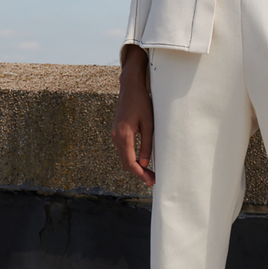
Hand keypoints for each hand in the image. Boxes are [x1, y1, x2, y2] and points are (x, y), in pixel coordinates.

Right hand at [111, 45, 155, 185]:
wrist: (130, 88)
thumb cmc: (142, 103)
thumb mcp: (149, 124)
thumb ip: (146, 144)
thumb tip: (144, 163)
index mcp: (124, 136)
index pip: (130, 163)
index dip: (141, 174)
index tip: (151, 180)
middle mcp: (116, 137)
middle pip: (125, 163)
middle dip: (138, 173)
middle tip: (152, 180)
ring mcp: (114, 135)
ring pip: (123, 158)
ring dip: (135, 167)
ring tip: (149, 173)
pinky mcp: (116, 132)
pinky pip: (123, 150)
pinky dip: (131, 158)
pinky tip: (142, 161)